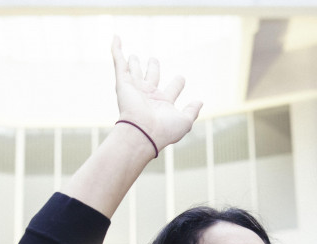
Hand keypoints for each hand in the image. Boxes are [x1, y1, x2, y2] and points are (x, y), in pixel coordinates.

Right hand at [111, 37, 202, 152]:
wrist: (142, 133)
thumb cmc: (164, 130)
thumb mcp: (185, 121)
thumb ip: (192, 110)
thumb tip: (200, 101)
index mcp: (163, 104)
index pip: (172, 89)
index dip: (178, 83)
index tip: (181, 78)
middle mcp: (149, 96)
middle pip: (151, 77)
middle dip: (153, 68)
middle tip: (153, 60)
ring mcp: (135, 89)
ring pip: (134, 71)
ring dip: (134, 63)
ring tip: (134, 56)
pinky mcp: (122, 83)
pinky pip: (119, 62)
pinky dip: (116, 49)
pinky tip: (116, 38)